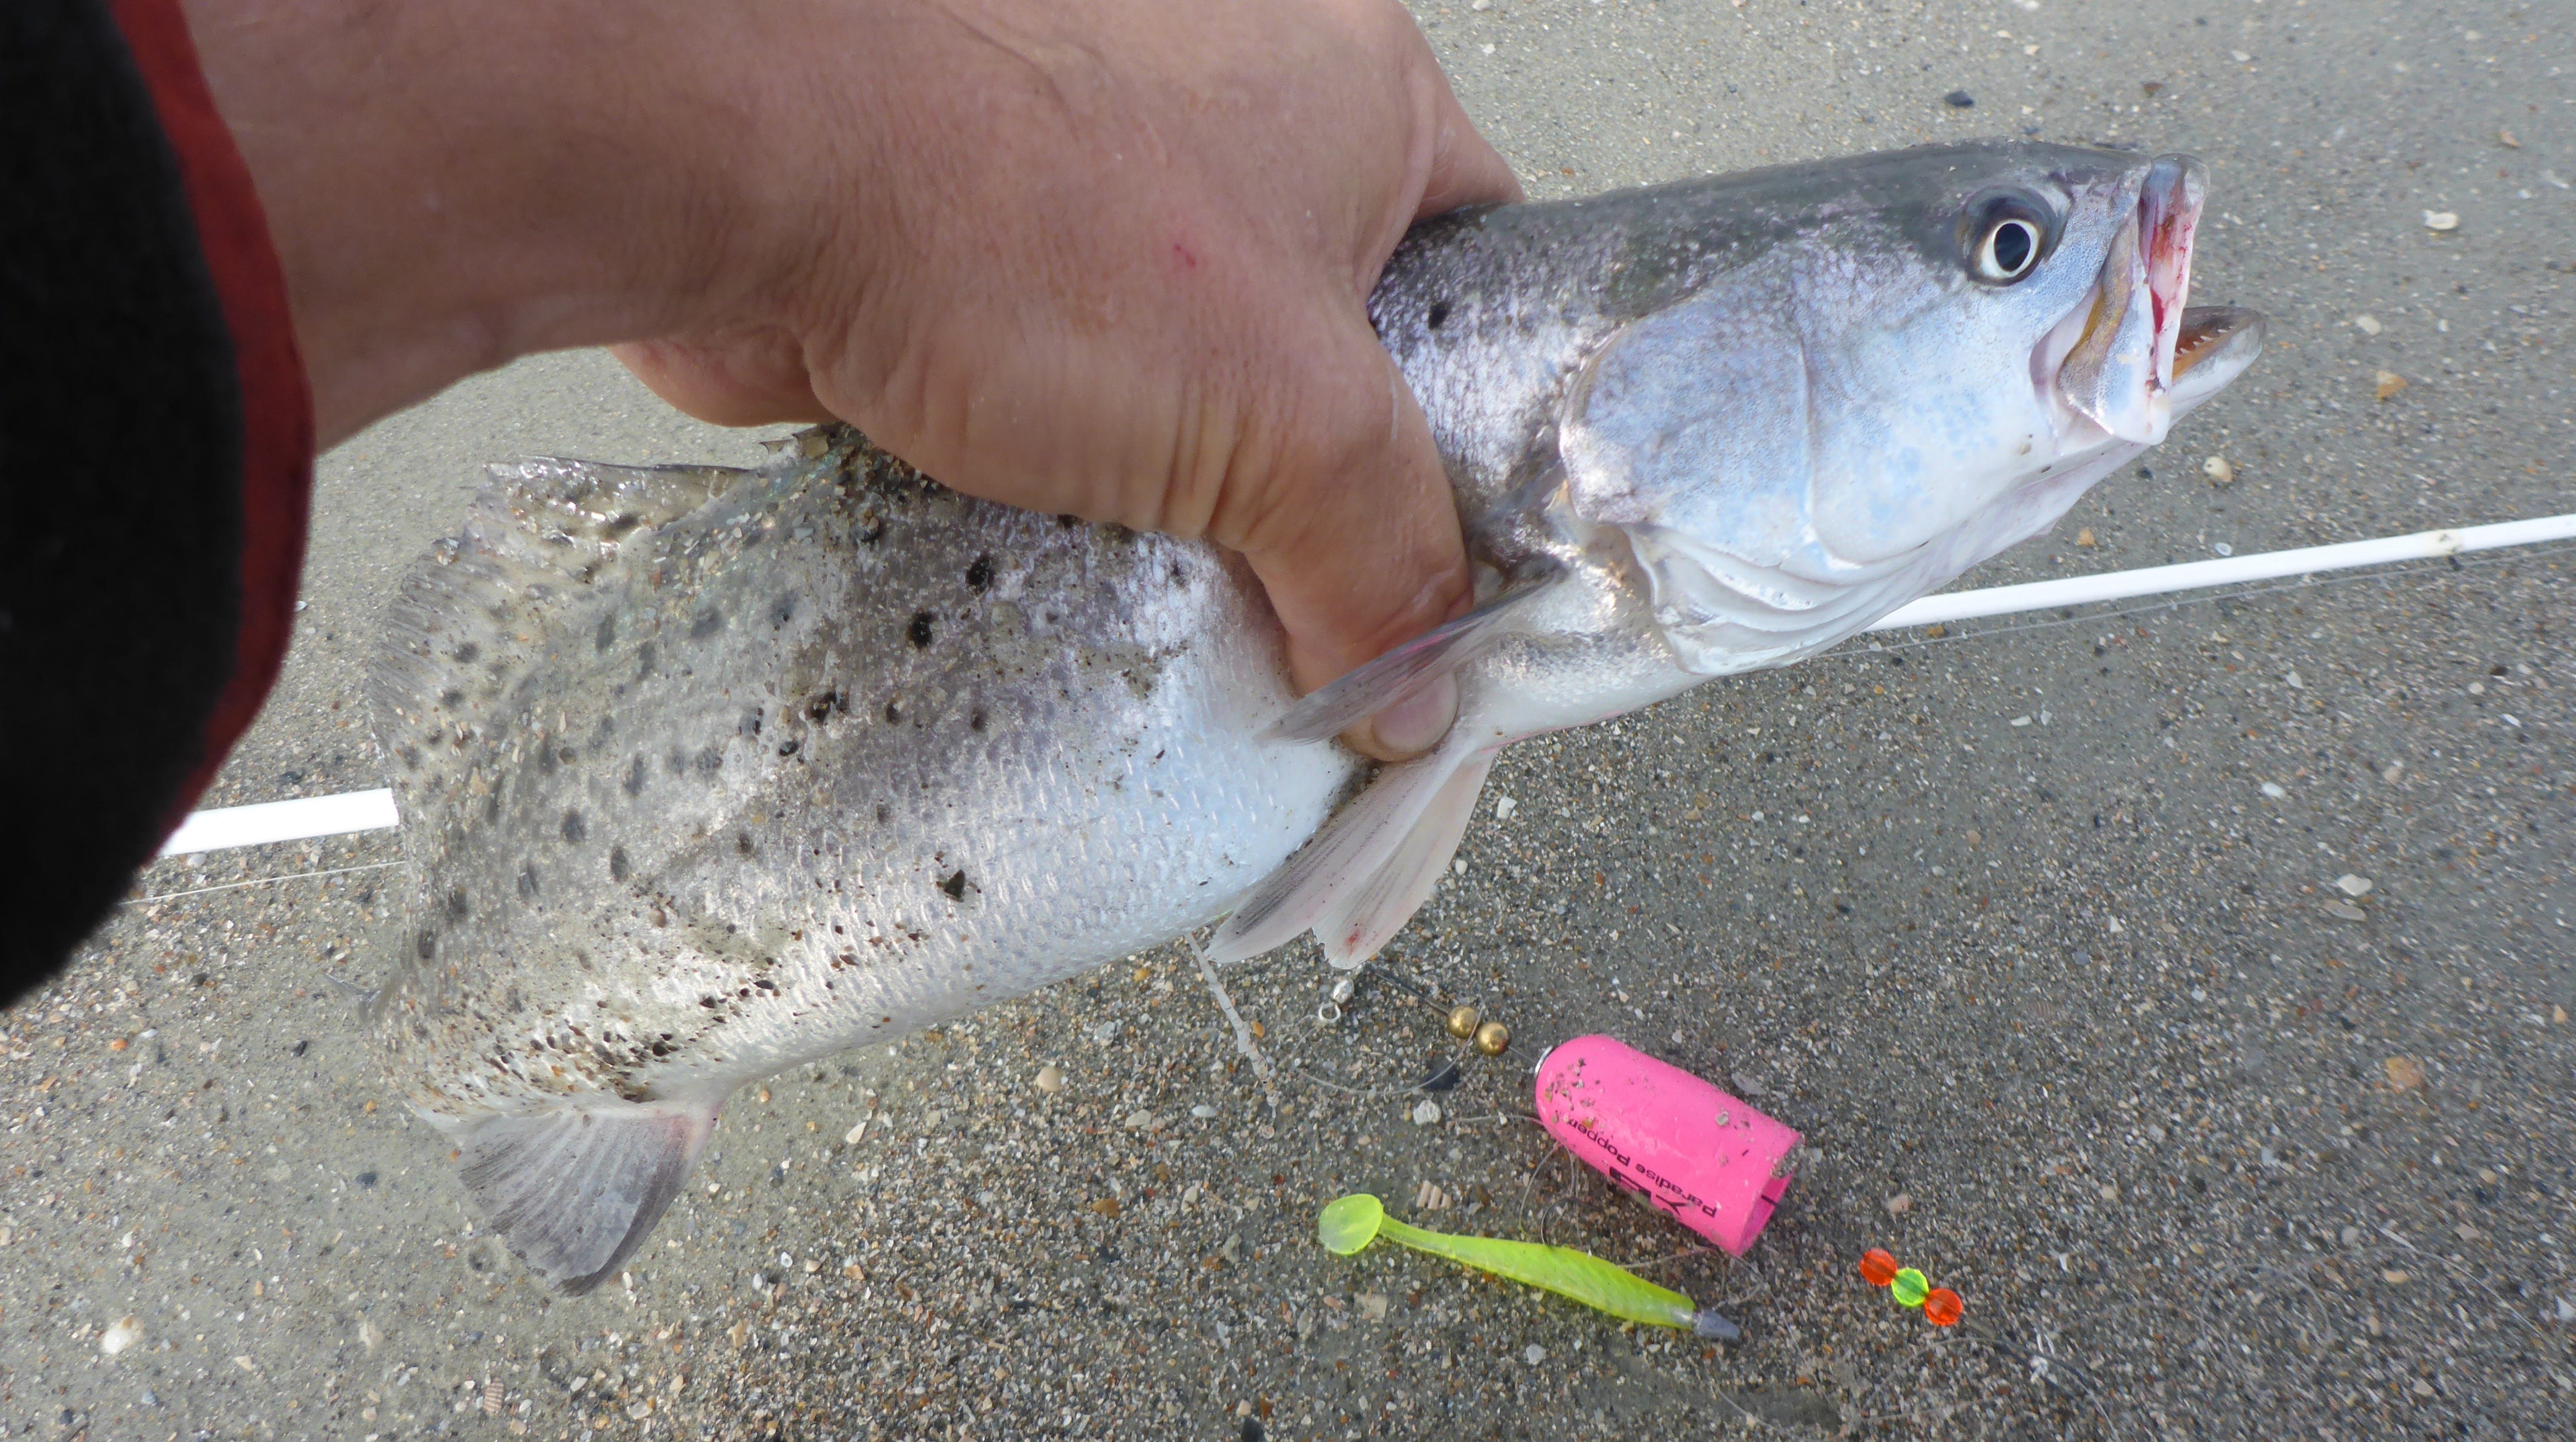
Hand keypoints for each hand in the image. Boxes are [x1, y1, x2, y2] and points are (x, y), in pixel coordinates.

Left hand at [187, 0, 1517, 760]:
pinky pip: (1069, 416)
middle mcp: (1228, 121)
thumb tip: (1422, 684)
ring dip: (1187, 507)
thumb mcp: (1285, 418)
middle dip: (1317, 495)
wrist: (736, 169)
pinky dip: (1074, 498)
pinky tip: (1071, 565)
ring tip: (1186, 595)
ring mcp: (1090, 194)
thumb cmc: (1016, 209)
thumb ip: (1384, 558)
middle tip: (1323, 609)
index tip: (1461, 555)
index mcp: (1357, 95)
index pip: (1484, 281)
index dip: (1486, 430)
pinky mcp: (976, 276)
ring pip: (1188, 397)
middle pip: (1332, 356)